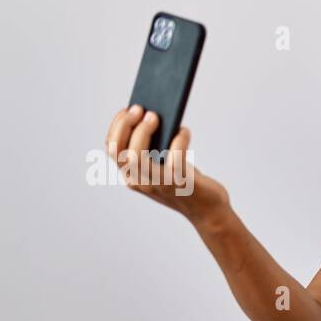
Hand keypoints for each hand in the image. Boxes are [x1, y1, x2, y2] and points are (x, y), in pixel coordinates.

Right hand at [105, 104, 229, 225]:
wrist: (208, 211)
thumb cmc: (186, 182)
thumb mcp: (164, 165)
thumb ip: (154, 148)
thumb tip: (152, 114)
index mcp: (131, 176)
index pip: (112, 149)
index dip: (117, 126)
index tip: (129, 109)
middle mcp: (139, 182)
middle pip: (119, 151)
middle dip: (126, 125)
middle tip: (142, 109)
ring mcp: (157, 185)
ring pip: (137, 155)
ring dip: (144, 131)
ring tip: (157, 116)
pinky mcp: (179, 184)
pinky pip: (174, 158)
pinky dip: (178, 140)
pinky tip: (184, 131)